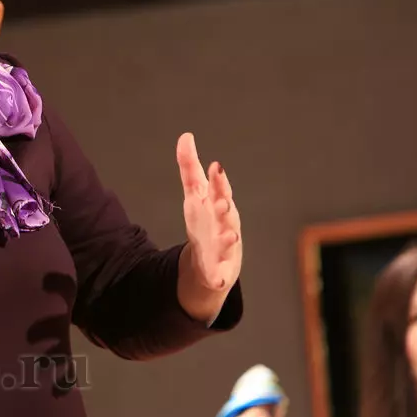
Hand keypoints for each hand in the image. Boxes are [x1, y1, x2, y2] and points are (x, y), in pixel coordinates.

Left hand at [177, 132, 241, 291]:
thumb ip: (189, 166)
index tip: (215, 166)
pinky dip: (220, 277)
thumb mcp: (195, 194)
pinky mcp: (221, 270)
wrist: (212, 259)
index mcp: (218, 204)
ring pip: (230, 242)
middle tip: (223, 200)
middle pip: (227, 213)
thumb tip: (185, 136)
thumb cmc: (206, 219)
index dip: (218, 179)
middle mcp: (226, 223)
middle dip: (226, 206)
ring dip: (230, 239)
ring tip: (232, 236)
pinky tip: (218, 280)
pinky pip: (221, 275)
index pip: (218, 188)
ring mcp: (226, 247)